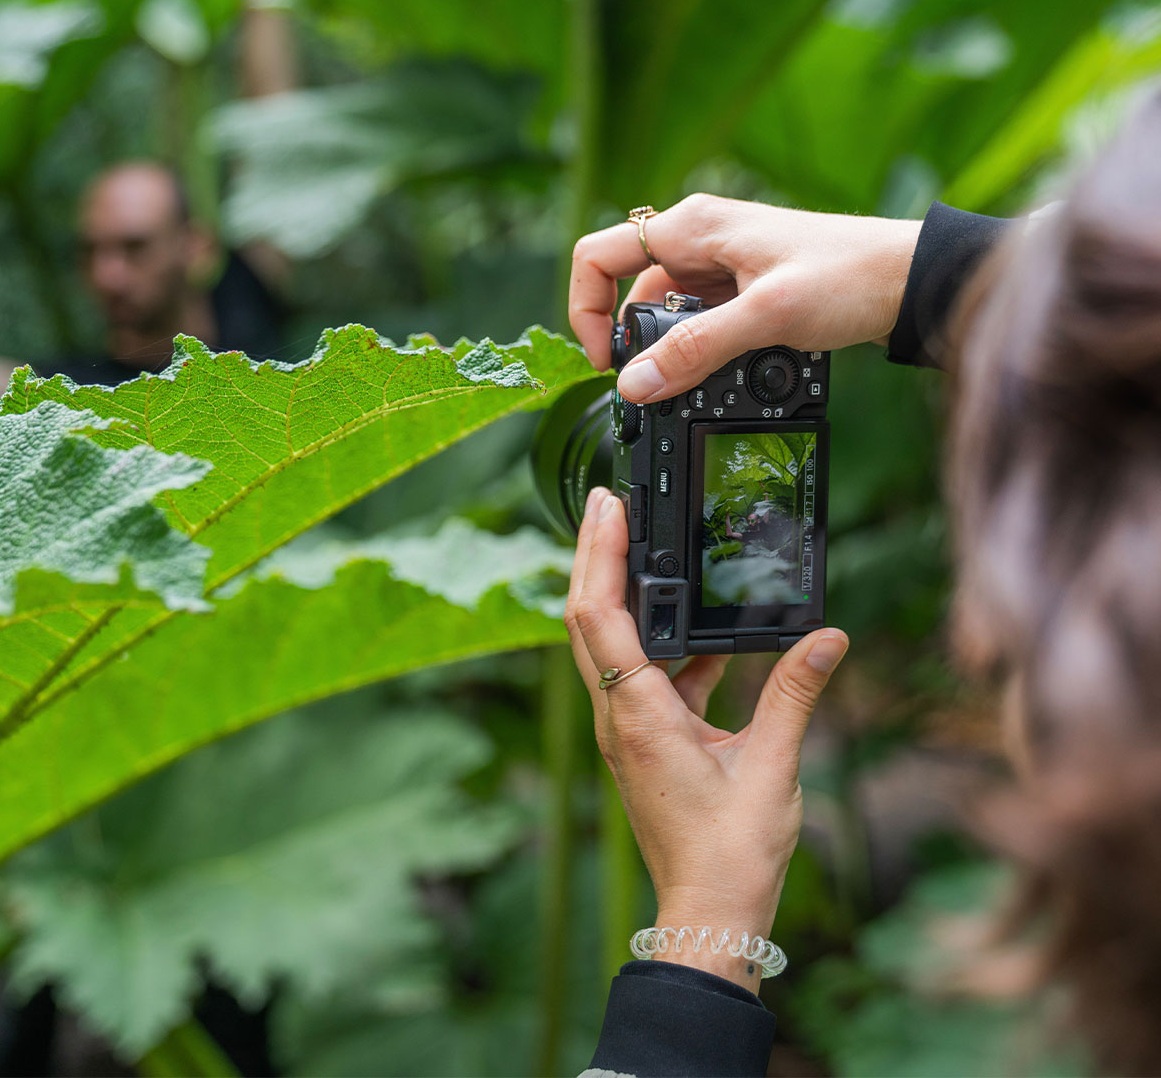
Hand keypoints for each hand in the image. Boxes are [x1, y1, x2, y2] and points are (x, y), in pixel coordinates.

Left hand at [565, 487, 848, 992]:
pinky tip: (705, 635)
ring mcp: (628, 728)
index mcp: (640, 716)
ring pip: (611, 644)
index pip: (600, 617)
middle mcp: (620, 717)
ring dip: (623, 594)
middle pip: (588, 619)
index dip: (599, 556)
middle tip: (607, 502)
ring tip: (646, 546)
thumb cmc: (731, 852)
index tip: (607, 506)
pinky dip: (664, 643)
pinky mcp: (645, 740)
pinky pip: (645, 675)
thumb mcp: (772, 766)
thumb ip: (796, 694)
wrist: (709, 913)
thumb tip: (828, 637)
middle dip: (593, 556)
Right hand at [569, 193, 920, 402]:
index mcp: (691, 226)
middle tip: (659, 381)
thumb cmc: (848, 276)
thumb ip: (696, 350)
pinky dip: (703, 349)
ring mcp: (720, 264)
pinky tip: (730, 368)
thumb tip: (634, 384)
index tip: (608, 358)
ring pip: (665, 312)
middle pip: (629, 291)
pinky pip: (699, 321)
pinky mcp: (741, 288)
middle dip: (635, 340)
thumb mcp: (766, 317)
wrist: (907, 280)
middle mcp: (698, 239)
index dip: (586, 308)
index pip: (598, 256)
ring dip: (673, 349)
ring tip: (706, 376)